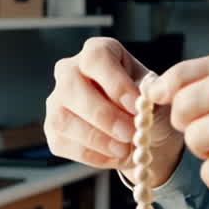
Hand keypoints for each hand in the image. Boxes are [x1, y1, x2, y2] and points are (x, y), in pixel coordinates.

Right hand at [46, 37, 182, 185]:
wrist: (141, 133)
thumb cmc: (147, 105)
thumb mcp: (155, 94)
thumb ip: (151, 94)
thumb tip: (143, 98)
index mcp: (98, 52)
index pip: (97, 57)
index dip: (115, 82)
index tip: (136, 106)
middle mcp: (70, 71)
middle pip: (72, 86)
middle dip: (104, 115)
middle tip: (131, 134)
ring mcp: (57, 101)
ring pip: (64, 119)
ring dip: (98, 138)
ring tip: (126, 149)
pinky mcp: (53, 130)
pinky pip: (65, 143)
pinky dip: (94, 154)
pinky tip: (116, 156)